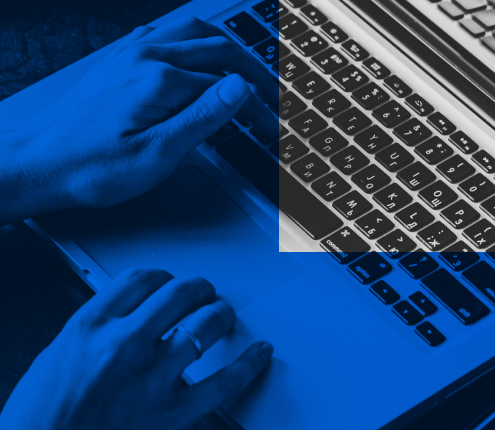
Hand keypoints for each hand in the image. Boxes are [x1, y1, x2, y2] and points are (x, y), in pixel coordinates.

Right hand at [0, 268, 272, 429]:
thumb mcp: (55, 360)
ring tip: (223, 317)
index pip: (140, 279)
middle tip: (204, 294)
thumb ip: (93, 333)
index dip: (162, 276)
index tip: (168, 281)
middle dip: (199, 289)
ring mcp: (151, 378)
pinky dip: (248, 364)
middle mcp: (124, 344)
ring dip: (221, 315)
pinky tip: (258, 354)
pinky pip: (224, 382)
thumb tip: (122, 319)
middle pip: (180, 293)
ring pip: (206, 325)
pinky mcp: (172, 414)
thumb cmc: (38, 421)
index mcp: (90, 327)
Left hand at [9, 16, 277, 220]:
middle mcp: (146, 56)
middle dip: (252, 69)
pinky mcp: (116, 59)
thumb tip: (240, 87)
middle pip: (218, 48)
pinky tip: (197, 53)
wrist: (32, 165)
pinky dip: (193, 38)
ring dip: (226, 45)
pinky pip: (165, 31)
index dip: (257, 105)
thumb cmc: (87, 168)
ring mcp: (129, 53)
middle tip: (272, 92)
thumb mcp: (156, 155)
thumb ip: (203, 116)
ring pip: (193, 30)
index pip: (227, 84)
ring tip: (246, 66)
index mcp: (160, 79)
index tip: (270, 123)